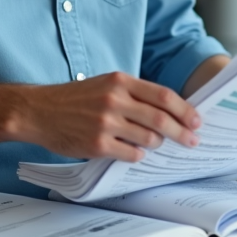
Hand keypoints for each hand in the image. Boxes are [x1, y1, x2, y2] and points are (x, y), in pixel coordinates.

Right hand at [16, 72, 201, 161]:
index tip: (196, 120)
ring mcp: (106, 123)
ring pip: (148, 139)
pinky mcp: (97, 144)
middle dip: (182, 132)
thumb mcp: (105, 84)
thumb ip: (133, 93)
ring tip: (158, 145)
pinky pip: (130, 154)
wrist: (39, 110)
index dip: (184, 110)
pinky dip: (138, 155)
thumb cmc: (74, 98)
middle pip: (161, 119)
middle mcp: (114, 100)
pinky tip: (136, 152)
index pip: (163, 96)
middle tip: (192, 140)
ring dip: (158, 144)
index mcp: (120, 81)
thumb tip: (167, 110)